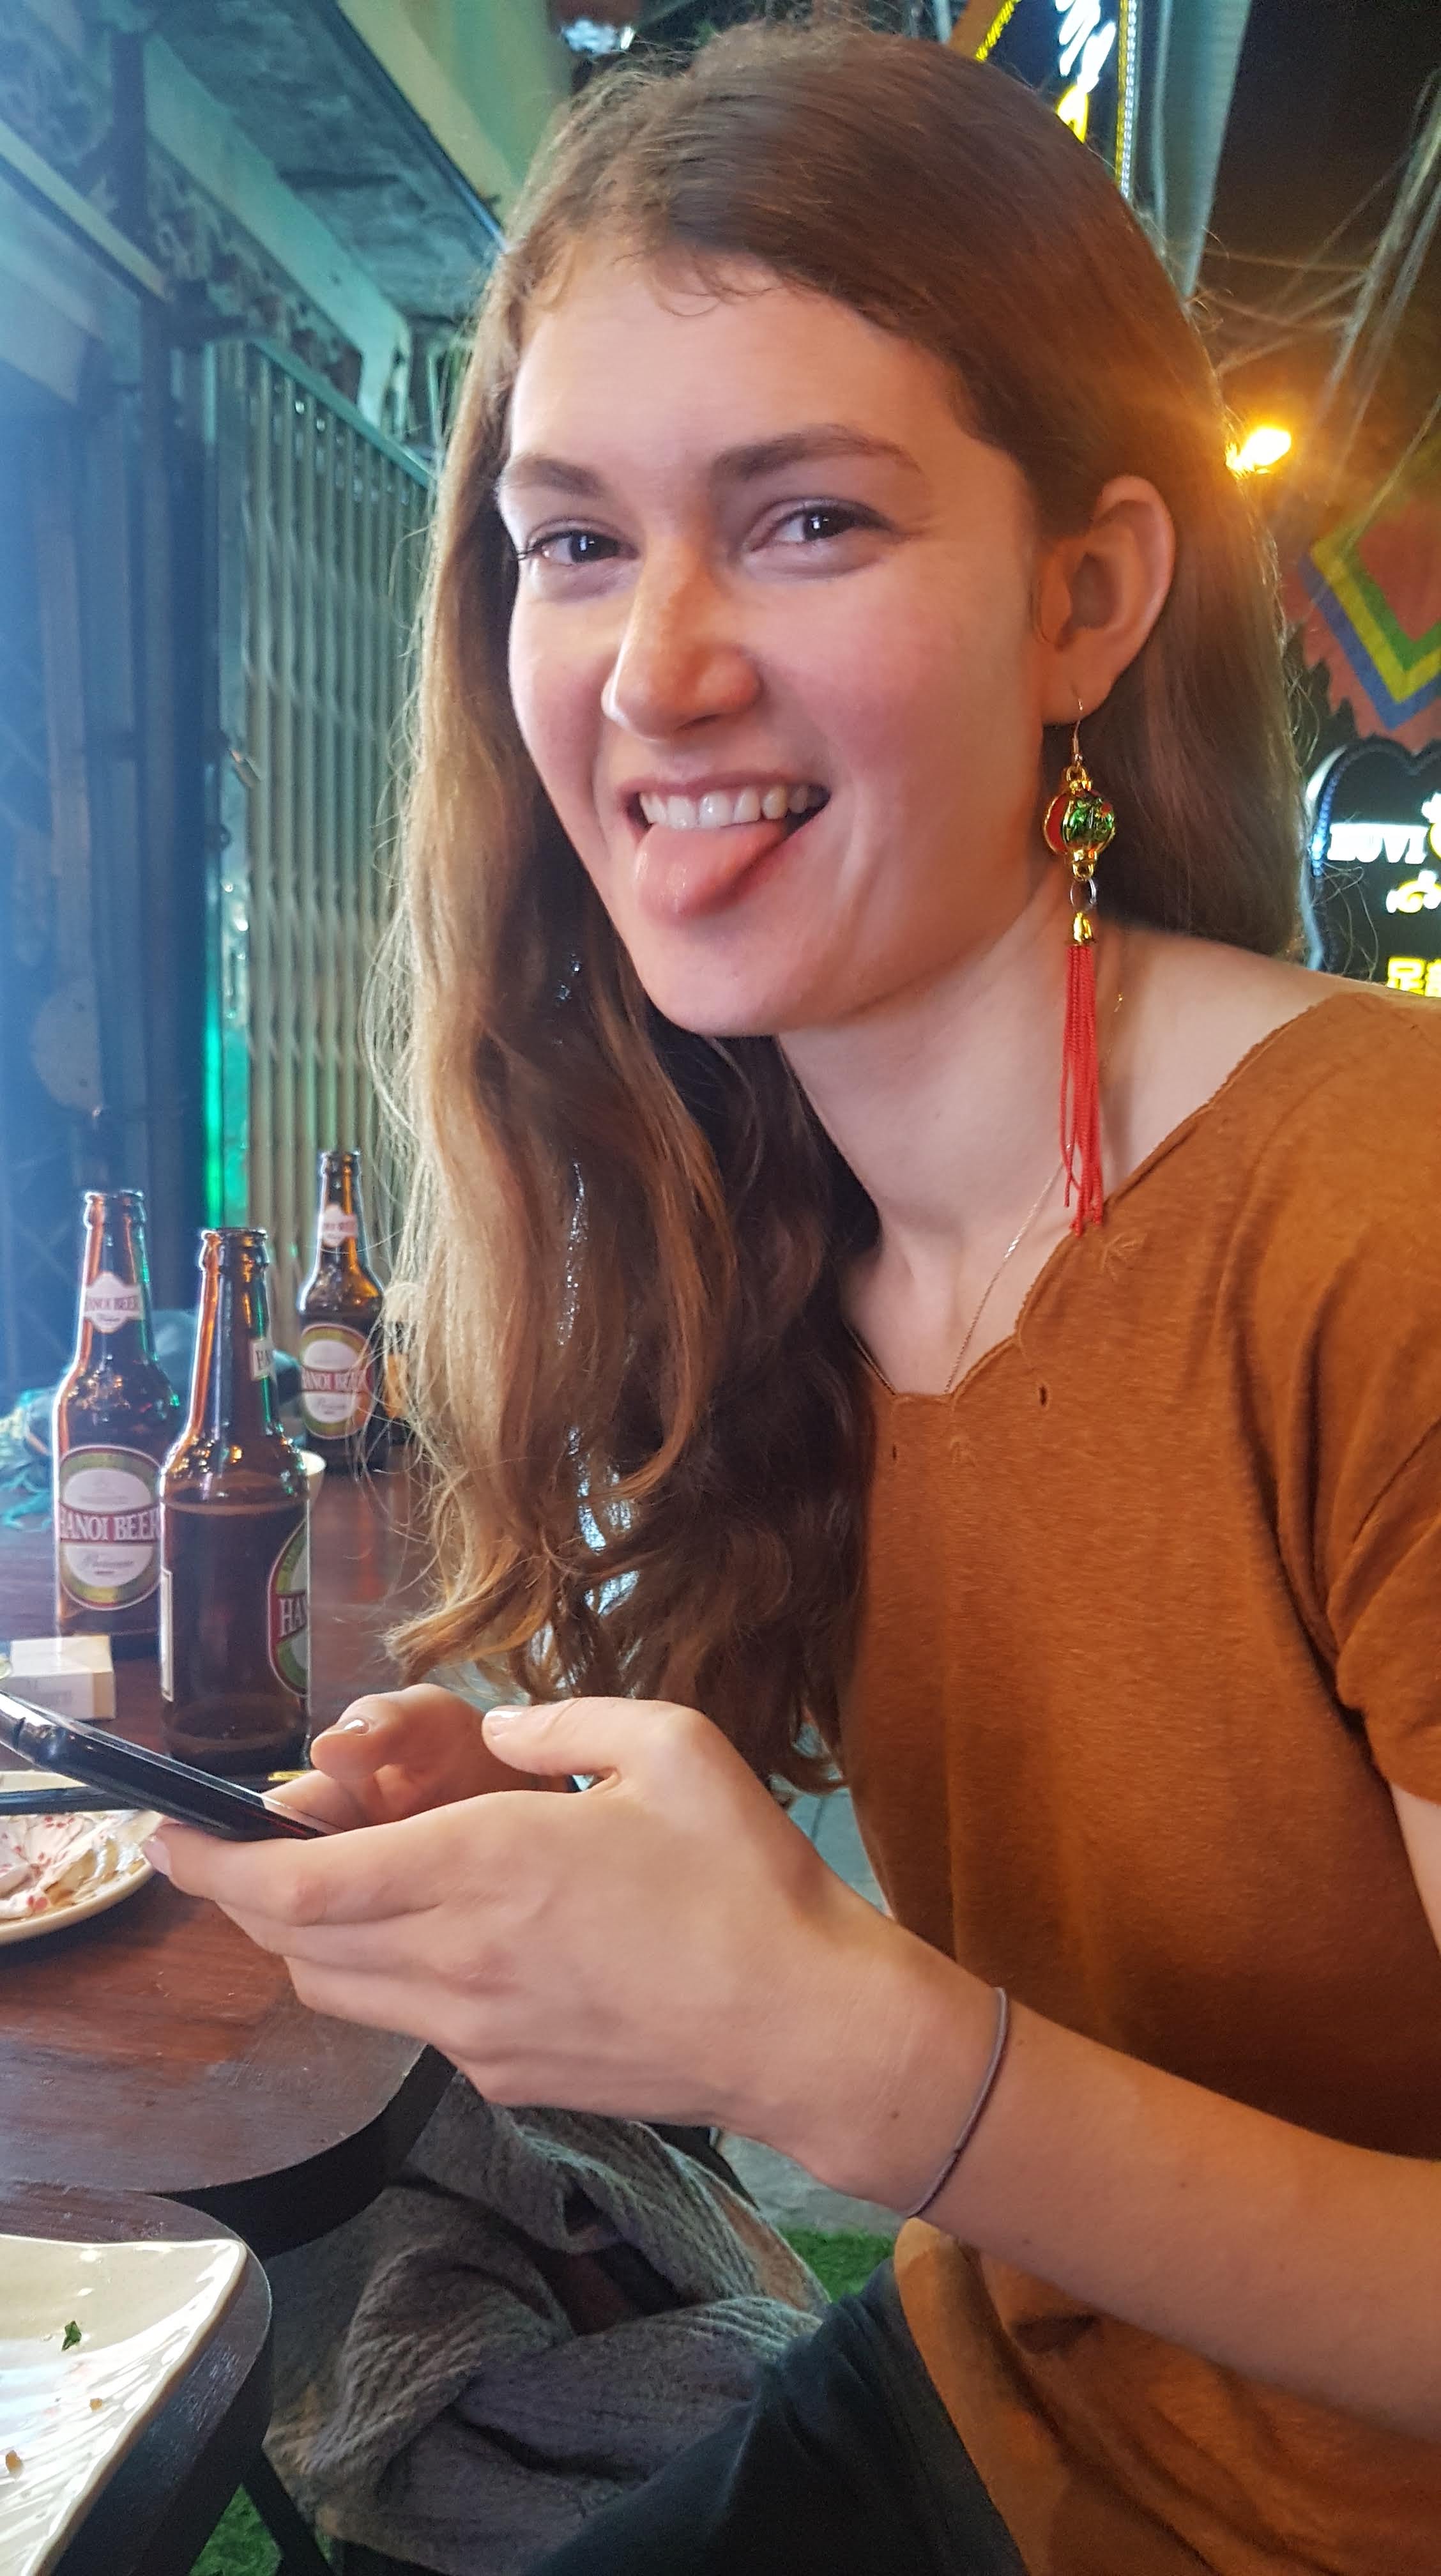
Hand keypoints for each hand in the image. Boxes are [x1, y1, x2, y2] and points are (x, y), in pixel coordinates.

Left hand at [145, 1697, 982, 2204]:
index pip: (300, 1882)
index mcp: (486, 1866)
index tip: (168, 1835)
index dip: (216, 1862)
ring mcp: (476, 2033)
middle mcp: (458, 1959)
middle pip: (293, 1942)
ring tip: (353, 1879)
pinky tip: (458, 1933)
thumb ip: (558, 1722)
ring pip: (337, 1991)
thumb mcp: (667, 1746)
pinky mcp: (505, 2078)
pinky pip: (412, 2022)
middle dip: (250, 1891)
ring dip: (313, 1936)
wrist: (803, 2028)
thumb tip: (496, 1734)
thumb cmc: (745, 1878)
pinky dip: (394, 1974)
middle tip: (266, 1837)